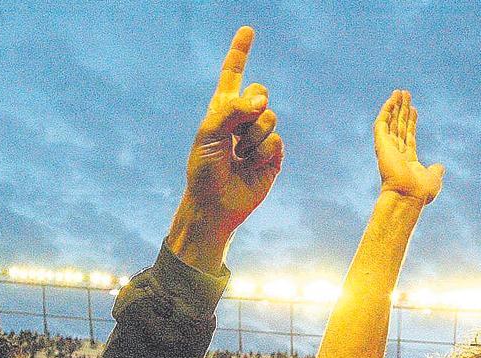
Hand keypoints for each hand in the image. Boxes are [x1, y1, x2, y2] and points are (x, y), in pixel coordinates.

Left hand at [170, 26, 283, 269]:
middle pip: (260, 92)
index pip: (233, 75)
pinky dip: (262, 152)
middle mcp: (243, 120)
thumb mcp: (208, 134)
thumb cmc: (204, 170)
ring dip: (252, 136)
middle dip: (251, 105)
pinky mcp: (273, 157)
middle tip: (239, 125)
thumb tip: (262, 101)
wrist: (214, 205)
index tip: (248, 30)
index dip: (240, 52)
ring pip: (269, 117)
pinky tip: (251, 165)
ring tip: (239, 155)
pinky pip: (276, 140)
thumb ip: (231, 111)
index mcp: (222, 110)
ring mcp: (259, 138)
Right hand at [375, 90, 443, 204]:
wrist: (407, 195)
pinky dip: (387, 110)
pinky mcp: (381, 144)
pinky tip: (392, 99)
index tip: (414, 109)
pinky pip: (382, 123)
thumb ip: (436, 171)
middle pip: (399, 127)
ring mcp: (387, 148)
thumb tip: (440, 166)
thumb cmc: (420, 192)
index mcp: (407, 160)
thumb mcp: (433, 178)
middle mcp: (395, 153)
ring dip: (394, 106)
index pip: (408, 137)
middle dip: (402, 111)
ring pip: (390, 122)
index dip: (411, 122)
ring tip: (400, 92)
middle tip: (406, 95)